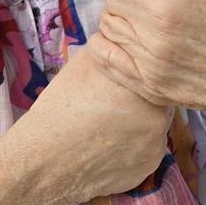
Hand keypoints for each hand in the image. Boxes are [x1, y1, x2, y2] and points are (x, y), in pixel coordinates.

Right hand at [0, 49, 172, 204]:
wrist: (45, 159)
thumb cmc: (62, 106)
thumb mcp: (87, 62)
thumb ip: (115, 49)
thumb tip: (130, 38)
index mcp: (144, 83)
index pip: (156, 70)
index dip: (140, 73)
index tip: (125, 78)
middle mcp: (159, 113)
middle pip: (158, 98)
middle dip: (141, 98)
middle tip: (114, 102)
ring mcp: (156, 143)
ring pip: (154, 124)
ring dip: (140, 122)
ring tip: (108, 124)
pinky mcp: (148, 166)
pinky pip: (147, 149)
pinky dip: (133, 146)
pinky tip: (109, 145)